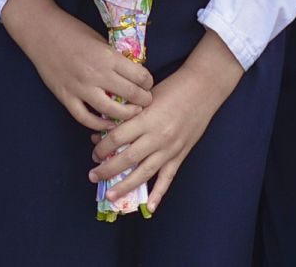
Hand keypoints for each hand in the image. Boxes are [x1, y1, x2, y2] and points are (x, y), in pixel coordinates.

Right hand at [0, 0, 151, 131]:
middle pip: (130, 95)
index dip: (148, 81)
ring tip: (133, 113)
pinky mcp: (66, 96)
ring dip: (126, 114)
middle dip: (144, 100)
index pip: (140, 76)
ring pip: (110, 111)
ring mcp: (80, 87)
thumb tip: (131, 73)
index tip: (147, 83)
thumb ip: (114, 57)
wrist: (41, 31)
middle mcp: (96, 74)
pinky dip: (99, 124)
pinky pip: (85, 118)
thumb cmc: (72, 30)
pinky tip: (108, 123)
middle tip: (146, 101)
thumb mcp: (100, 39)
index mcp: (107, 56)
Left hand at [87, 31, 242, 210]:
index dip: (101, 147)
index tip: (94, 153)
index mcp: (146, 119)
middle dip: (108, 170)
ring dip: (125, 186)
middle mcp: (157, 136)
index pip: (117, 138)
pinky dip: (158, 193)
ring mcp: (170, 148)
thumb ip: (128, 115)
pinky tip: (149, 207)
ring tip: (111, 196)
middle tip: (93, 176)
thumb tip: (105, 131)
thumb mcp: (145, 98)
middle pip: (127, 158)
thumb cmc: (171, 89)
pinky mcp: (181, 154)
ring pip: (144, 172)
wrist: (202, 89)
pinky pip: (168, 177)